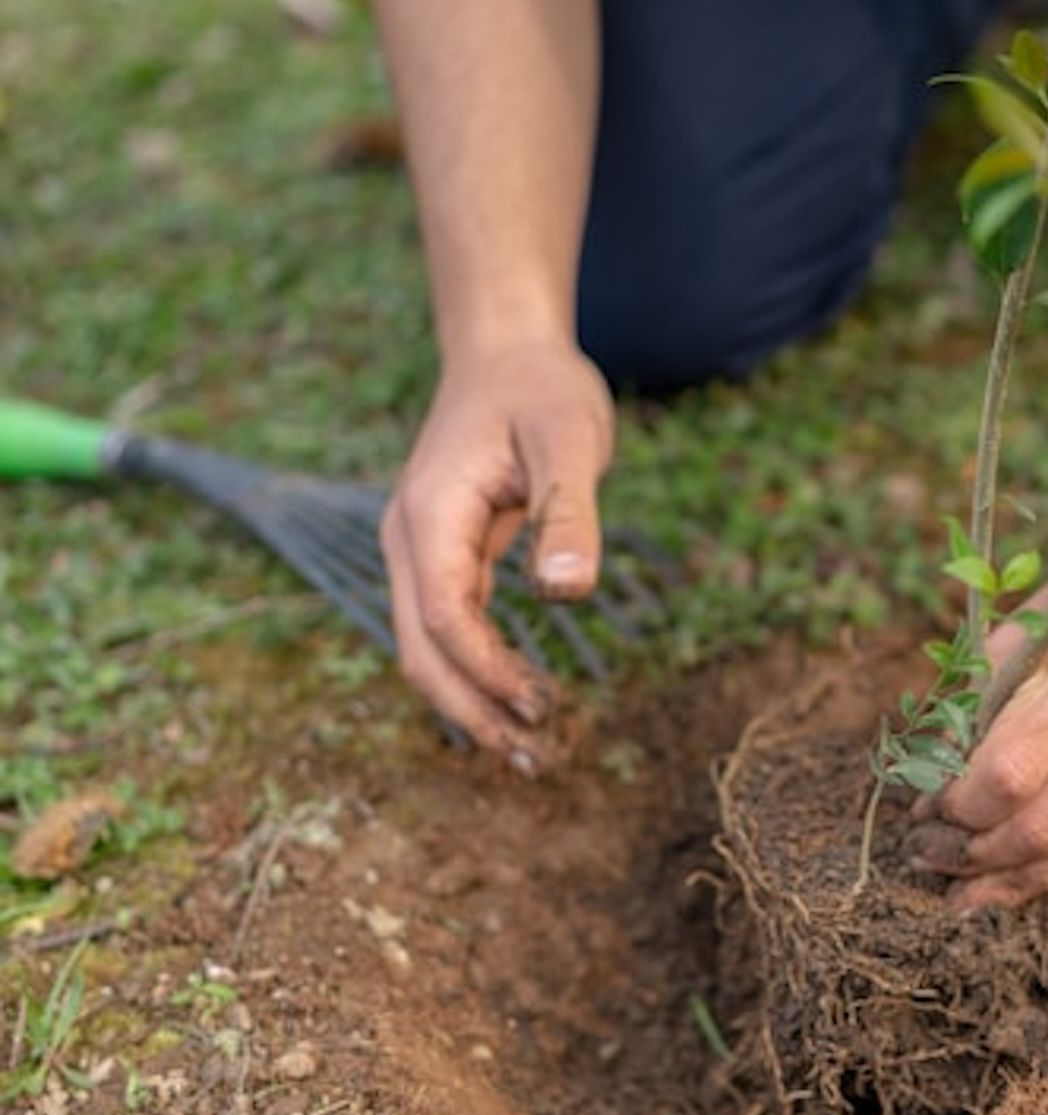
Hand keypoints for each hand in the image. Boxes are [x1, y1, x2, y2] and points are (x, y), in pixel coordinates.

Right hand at [380, 341, 614, 766]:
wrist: (508, 353)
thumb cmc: (542, 389)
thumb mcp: (570, 439)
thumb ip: (569, 513)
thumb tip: (566, 591)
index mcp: (432, 513)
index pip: (443, 613)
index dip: (486, 668)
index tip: (539, 705)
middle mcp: (410, 539)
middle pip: (420, 648)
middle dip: (471, 710)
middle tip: (535, 761)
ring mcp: (420, 550)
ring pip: (427, 647)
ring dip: (471, 702)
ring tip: (531, 750)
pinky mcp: (444, 556)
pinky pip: (448, 629)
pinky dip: (477, 672)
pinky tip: (518, 703)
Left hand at [914, 510, 1047, 909]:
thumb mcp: (1036, 618)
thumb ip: (985, 695)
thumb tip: (927, 771)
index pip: (1007, 773)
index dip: (954, 807)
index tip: (921, 810)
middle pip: (1045, 826)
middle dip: (974, 856)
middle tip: (929, 857)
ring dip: (1018, 878)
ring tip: (967, 891)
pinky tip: (1027, 864)